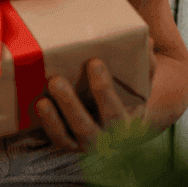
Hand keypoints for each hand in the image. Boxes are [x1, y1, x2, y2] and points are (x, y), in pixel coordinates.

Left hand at [34, 58, 149, 153]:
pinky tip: (40, 104)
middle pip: (87, 128)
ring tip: (42, 97)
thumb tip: (147, 42)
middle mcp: (106, 141)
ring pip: (69, 137)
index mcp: (127, 126)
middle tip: (55, 80)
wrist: (124, 121)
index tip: (94, 62)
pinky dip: (48, 125)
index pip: (115, 112)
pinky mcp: (70, 144)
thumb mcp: (142, 82)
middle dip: (70, 104)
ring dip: (54, 118)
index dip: (103, 89)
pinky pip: (58, 139)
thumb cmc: (131, 93)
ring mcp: (86, 144)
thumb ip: (147, 64)